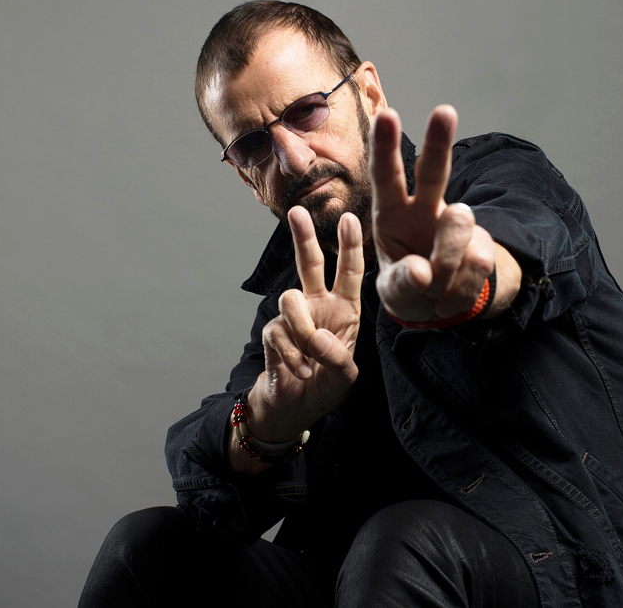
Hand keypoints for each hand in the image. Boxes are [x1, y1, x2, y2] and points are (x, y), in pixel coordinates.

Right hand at [243, 207, 363, 449]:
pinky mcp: (273, 333)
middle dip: (304, 237)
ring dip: (302, 330)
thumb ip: (337, 357)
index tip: (350, 219)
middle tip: (297, 212)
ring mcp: (294, 318)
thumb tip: (316, 337)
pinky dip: (291, 356)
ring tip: (311, 357)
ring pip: (290, 300)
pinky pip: (278, 332)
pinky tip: (300, 371)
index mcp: (344, 310)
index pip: (348, 274)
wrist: (295, 409)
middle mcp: (319, 307)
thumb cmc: (326, 387)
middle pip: (309, 265)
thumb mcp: (345, 377)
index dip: (350, 247)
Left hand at [369, 106, 498, 321]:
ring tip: (434, 288)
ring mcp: (458, 225)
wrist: (442, 306)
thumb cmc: (408, 286)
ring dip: (445, 266)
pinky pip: (477, 262)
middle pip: (433, 172)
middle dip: (438, 141)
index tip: (387, 116)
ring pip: (458, 228)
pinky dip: (460, 290)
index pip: (386, 175)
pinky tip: (451, 293)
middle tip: (444, 112)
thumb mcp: (394, 290)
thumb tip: (425, 271)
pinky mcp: (483, 245)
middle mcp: (425, 208)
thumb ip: (402, 282)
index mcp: (391, 212)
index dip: (385, 147)